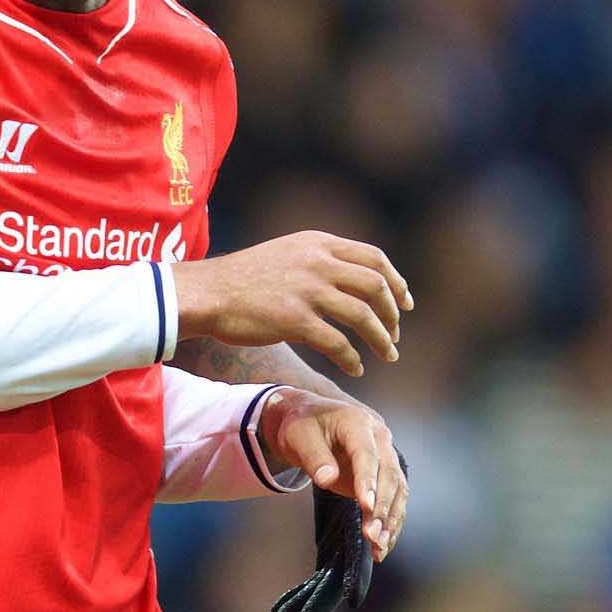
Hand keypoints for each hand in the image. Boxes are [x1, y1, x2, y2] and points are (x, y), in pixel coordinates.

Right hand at [174, 233, 412, 378]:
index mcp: (318, 243)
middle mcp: (317, 262)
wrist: (207, 293)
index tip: (405, 303)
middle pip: (376, 286)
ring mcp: (307, 291)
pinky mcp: (294, 320)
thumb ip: (319, 260)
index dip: (397, 282)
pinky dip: (353, 359)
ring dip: (381, 339)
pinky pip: (338, 344)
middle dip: (393, 313)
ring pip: (363, 316)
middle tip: (395, 333)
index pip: (374, 258)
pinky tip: (356, 369)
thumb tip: (352, 281)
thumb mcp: (287, 253)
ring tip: (387, 355)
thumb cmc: (243, 279)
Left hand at [258, 394, 407, 611]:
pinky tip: (382, 546)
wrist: (312, 417)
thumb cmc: (302, 425)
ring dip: (390, 520)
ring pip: (398, 491)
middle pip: (388, 475)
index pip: (367, 454)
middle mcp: (380, 439)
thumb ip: (314, 457)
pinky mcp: (383, 476)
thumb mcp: (299, 436)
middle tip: (371, 536)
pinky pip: (394, 501)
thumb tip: (327, 479)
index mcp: (359, 423)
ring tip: (378, 548)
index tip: (366, 506)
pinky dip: (390, 523)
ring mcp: (386, 457)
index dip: (368, 480)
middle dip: (382, 508)